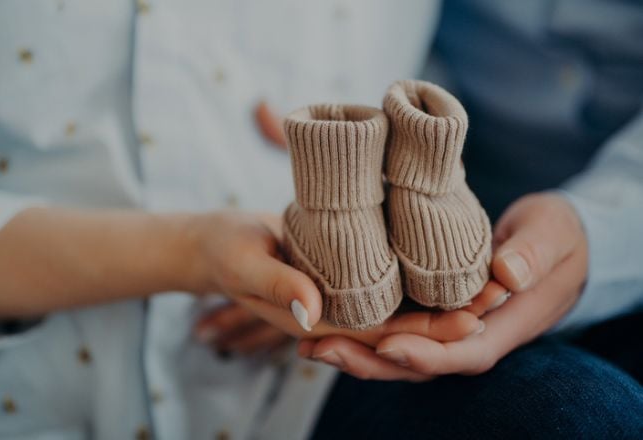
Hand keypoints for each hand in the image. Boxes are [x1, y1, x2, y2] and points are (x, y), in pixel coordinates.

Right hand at [192, 211, 488, 345]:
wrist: (216, 243)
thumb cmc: (224, 252)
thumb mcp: (244, 264)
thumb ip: (277, 285)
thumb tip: (314, 310)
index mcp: (316, 323)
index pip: (382, 336)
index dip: (426, 332)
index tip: (471, 316)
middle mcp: (337, 316)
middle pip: (403, 324)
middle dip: (450, 315)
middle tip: (499, 294)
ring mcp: (343, 297)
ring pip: (402, 305)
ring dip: (444, 297)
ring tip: (491, 279)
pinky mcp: (345, 274)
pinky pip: (389, 282)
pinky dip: (420, 276)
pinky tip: (452, 258)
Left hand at [299, 193, 587, 380]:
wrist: (550, 241)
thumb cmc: (556, 236)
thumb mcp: (552, 235)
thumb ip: (533, 253)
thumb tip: (507, 274)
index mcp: (505, 327)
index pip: (463, 354)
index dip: (425, 355)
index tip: (387, 346)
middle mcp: (471, 336)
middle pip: (418, 361)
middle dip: (369, 361)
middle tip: (321, 349)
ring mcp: (448, 328)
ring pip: (400, 349)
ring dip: (355, 350)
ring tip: (308, 342)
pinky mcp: (432, 311)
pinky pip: (396, 327)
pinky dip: (362, 328)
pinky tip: (327, 320)